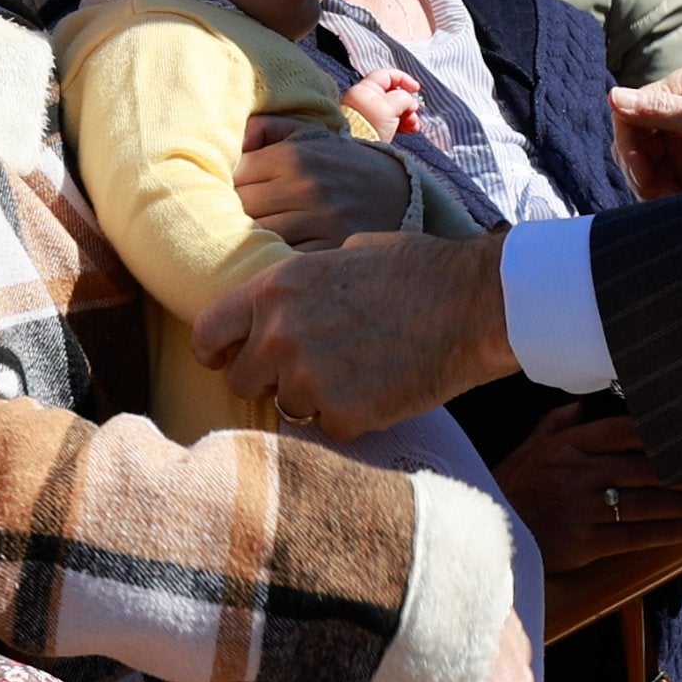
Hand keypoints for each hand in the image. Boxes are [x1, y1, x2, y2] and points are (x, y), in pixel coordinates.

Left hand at [193, 233, 506, 437]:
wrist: (473, 303)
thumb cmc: (417, 270)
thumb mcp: (344, 253)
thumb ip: (301, 283)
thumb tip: (289, 301)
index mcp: (275, 289)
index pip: (208, 332)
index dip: (216, 350)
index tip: (225, 359)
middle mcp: (280, 335)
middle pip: (241, 380)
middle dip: (268, 379)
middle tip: (308, 371)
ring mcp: (309, 378)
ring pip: (285, 407)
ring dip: (311, 399)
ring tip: (355, 373)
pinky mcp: (342, 415)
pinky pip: (327, 428)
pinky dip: (348, 418)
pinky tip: (379, 391)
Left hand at [234, 117, 410, 246]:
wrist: (403, 193)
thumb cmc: (342, 166)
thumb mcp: (310, 136)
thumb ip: (267, 129)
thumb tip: (234, 138)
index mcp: (293, 155)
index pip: (235, 175)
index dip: (228, 189)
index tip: (231, 199)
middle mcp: (306, 185)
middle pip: (242, 208)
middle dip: (234, 217)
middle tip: (235, 226)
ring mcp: (322, 218)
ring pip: (260, 236)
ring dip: (253, 242)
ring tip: (253, 243)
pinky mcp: (334, 248)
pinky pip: (286, 259)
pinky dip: (277, 261)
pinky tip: (279, 258)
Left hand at [334, 69, 421, 144]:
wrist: (358, 149)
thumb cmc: (369, 126)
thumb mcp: (391, 106)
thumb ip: (404, 98)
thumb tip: (410, 101)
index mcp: (365, 89)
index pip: (387, 75)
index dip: (404, 79)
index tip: (416, 89)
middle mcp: (364, 99)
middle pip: (392, 94)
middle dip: (407, 103)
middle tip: (414, 111)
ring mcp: (368, 114)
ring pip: (393, 109)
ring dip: (407, 115)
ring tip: (414, 125)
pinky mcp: (372, 127)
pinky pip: (390, 121)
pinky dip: (401, 124)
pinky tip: (410, 129)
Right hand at [494, 401, 681, 566]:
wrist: (487, 534)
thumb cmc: (514, 487)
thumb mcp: (531, 448)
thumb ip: (560, 424)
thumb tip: (583, 402)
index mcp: (566, 447)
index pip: (620, 431)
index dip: (658, 431)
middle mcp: (575, 474)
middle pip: (641, 468)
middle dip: (680, 470)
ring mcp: (580, 509)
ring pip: (644, 503)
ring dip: (681, 502)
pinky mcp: (584, 543)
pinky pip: (635, 536)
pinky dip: (667, 532)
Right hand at [608, 70, 681, 199]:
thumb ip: (664, 109)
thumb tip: (612, 95)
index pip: (630, 110)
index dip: (629, 142)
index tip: (641, 172)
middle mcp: (677, 112)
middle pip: (631, 141)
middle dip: (640, 169)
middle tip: (657, 193)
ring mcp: (680, 144)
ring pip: (639, 166)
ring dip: (649, 187)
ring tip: (674, 199)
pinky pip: (654, 184)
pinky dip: (659, 197)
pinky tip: (678, 202)